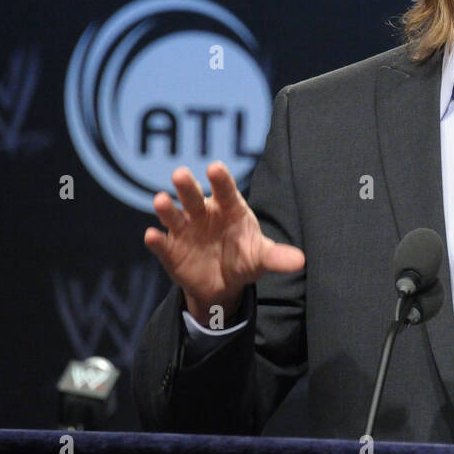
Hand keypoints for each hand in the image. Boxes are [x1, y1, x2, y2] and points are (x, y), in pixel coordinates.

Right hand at [144, 161, 305, 326]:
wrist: (223, 285)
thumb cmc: (244, 258)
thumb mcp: (261, 258)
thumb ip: (277, 257)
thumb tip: (301, 261)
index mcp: (228, 208)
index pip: (225, 190)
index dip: (220, 179)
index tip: (215, 168)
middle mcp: (204, 214)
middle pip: (194, 196)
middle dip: (187, 186)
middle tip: (180, 174)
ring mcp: (185, 230)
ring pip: (173, 215)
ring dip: (166, 208)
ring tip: (161, 200)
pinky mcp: (170, 249)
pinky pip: (161, 243)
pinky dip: (156, 240)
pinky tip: (152, 235)